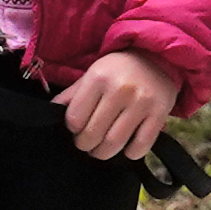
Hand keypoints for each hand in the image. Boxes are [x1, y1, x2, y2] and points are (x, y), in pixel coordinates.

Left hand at [59, 44, 184, 163]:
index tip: (77, 129)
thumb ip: (72, 95)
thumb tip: (51, 112)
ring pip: (114, 143)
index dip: (72, 129)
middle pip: (92, 134)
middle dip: (85, 145)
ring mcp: (141, 103)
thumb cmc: (118, 69)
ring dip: (103, 153)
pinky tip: (126, 147)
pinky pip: (141, 146)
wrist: (155, 57)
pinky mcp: (159, 114)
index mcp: (98, 78)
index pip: (74, 119)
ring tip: (101, 149)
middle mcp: (120, 90)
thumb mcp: (92, 74)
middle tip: (87, 143)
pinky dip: (130, 153)